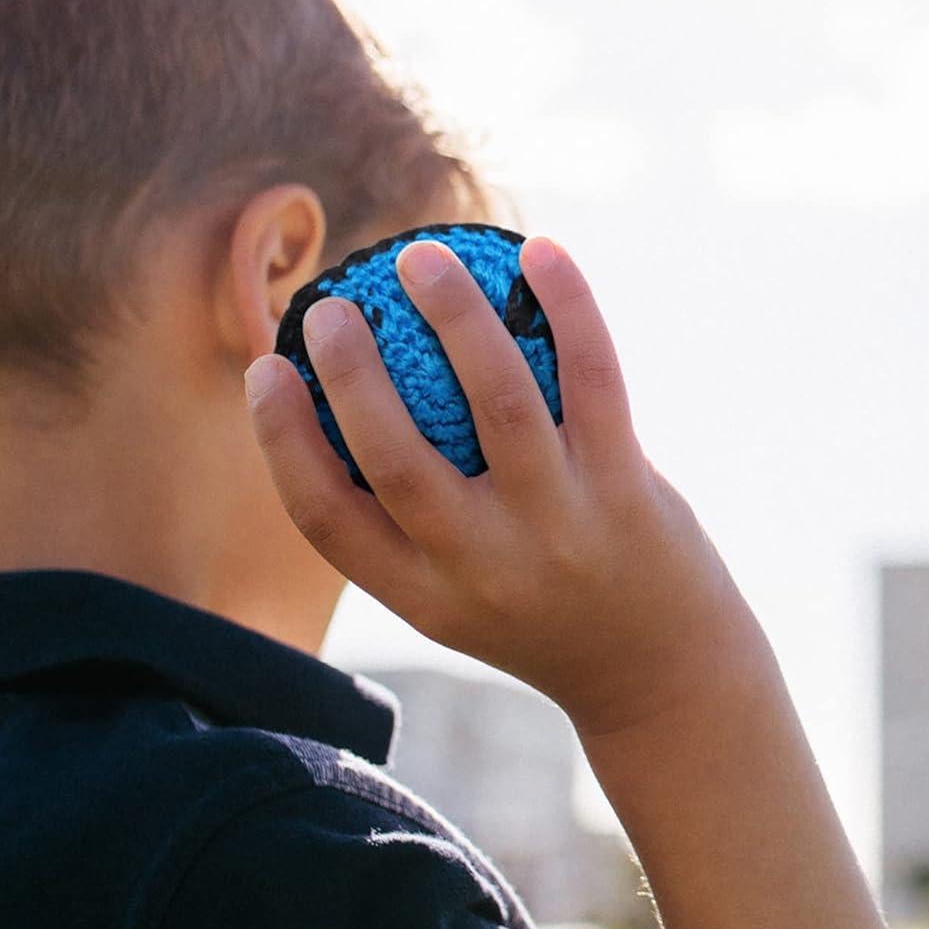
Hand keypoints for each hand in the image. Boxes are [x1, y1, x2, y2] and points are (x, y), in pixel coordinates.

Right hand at [243, 235, 748, 736]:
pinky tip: (540, 253)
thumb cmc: (543, 613)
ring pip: (500, 402)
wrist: (664, 675)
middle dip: (350, 373)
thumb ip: (409, 522)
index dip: (280, 439)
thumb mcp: (460, 594)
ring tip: (422, 257)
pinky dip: (568, 307)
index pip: (326, 518)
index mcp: (423, 596)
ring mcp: (560, 528)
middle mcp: (483, 569)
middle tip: (329, 306)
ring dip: (455, 316)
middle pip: (395, 460)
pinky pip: (592, 378)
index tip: (265, 368)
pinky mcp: (628, 491)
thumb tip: (351, 404)